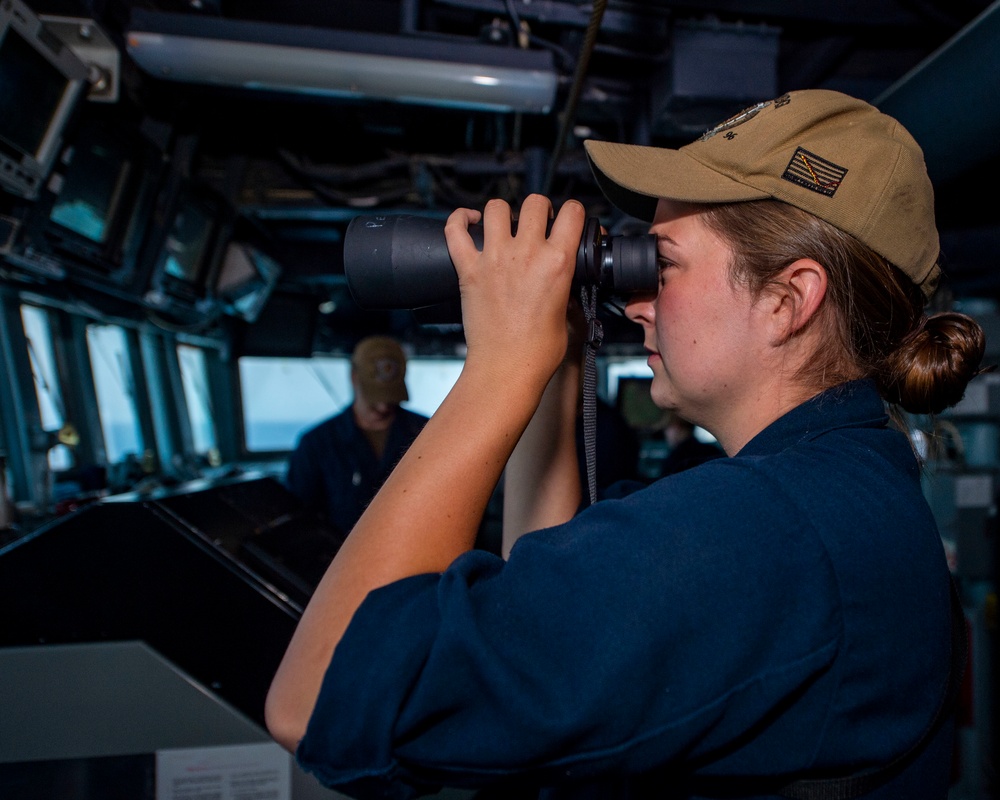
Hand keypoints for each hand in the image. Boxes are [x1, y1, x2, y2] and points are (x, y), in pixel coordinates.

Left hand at [445, 194, 585, 387]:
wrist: (506, 369)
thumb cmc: (538, 352)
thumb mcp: (567, 314)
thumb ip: (565, 288)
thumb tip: (563, 281)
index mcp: (558, 262)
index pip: (573, 212)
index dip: (572, 213)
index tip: (568, 221)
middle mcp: (526, 254)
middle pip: (534, 203)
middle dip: (539, 209)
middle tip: (537, 225)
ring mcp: (494, 259)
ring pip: (497, 207)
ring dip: (503, 212)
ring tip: (504, 225)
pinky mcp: (468, 270)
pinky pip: (455, 230)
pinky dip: (459, 219)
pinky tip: (468, 220)